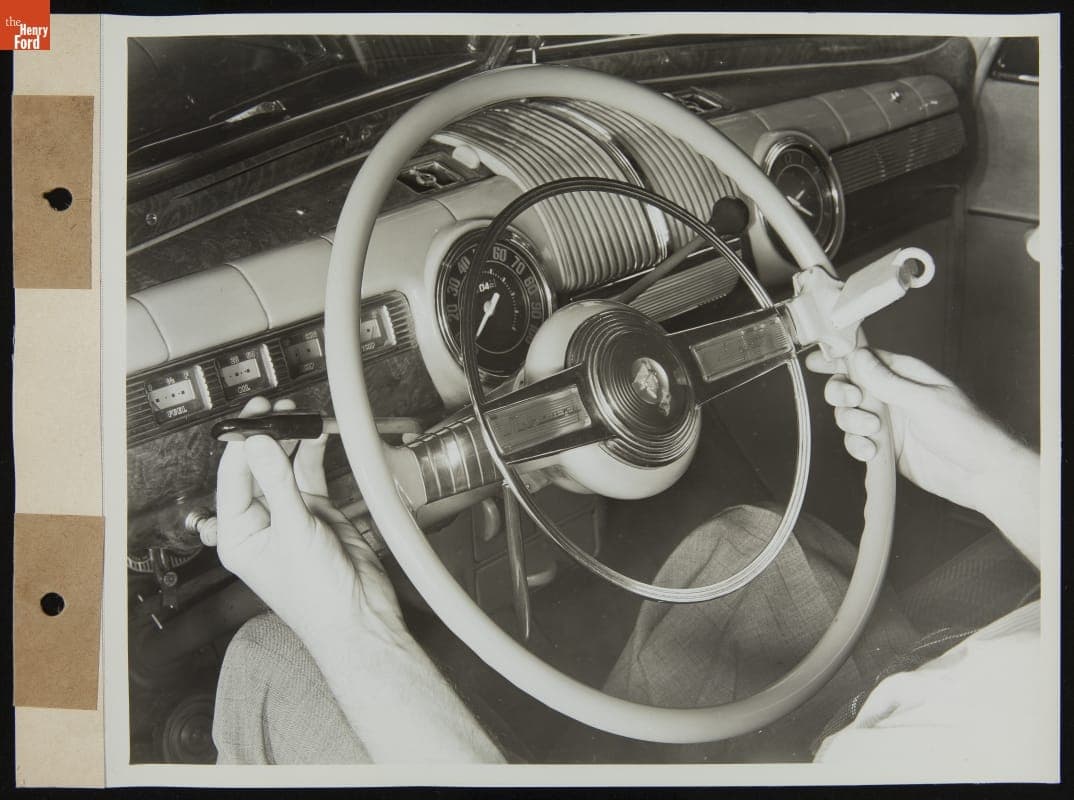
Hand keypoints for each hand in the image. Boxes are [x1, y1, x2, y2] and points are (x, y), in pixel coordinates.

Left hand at [210, 397, 405, 646]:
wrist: (361, 617)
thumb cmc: (318, 596)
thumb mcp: (294, 533)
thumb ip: (277, 484)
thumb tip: (256, 445)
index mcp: (239, 535)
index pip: (233, 478)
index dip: (242, 444)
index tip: (254, 416)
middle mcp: (259, 523)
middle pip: (256, 468)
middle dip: (266, 436)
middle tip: (276, 408)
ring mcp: (289, 516)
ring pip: (283, 467)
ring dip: (290, 441)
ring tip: (297, 415)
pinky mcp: (316, 513)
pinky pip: (309, 475)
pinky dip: (312, 454)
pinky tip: (315, 435)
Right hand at [805, 348, 1032, 515]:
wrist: (980, 474)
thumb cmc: (966, 430)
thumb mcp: (925, 400)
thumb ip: (887, 381)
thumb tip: (858, 358)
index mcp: (904, 374)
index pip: (864, 358)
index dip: (839, 358)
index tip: (817, 360)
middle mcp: (892, 396)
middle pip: (848, 387)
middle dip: (842, 395)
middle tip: (854, 402)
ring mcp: (887, 422)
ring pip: (848, 416)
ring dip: (852, 423)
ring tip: (873, 431)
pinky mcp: (884, 447)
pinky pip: (856, 442)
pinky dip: (858, 446)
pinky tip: (872, 451)